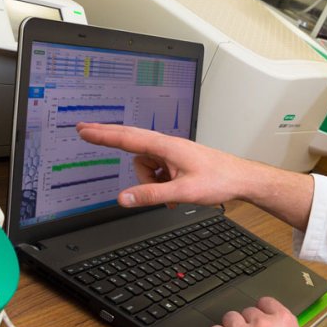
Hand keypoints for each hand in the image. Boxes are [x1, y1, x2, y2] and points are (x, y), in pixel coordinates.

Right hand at [75, 123, 243, 206]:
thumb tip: (123, 198)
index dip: (103, 134)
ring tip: (171, 195)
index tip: (84, 129)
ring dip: (150, 182)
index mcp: (167, 146)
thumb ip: (151, 195)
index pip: (128, 138)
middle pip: (132, 144)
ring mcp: (173, 154)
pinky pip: (157, 172)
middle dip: (109, 140)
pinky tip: (175, 194)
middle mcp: (168, 146)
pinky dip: (160, 184)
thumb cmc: (220, 180)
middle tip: (84, 131)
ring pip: (145, 166)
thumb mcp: (183, 192)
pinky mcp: (177, 162)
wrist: (242, 179)